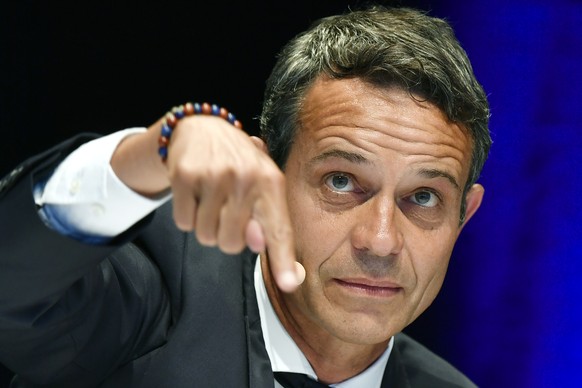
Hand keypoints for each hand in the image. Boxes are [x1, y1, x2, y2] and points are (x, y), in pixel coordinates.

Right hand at [112, 115, 303, 291]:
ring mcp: (214, 175)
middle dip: (226, 235)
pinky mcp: (184, 174)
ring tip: (211, 198)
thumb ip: (266, 220)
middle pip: (232, 244)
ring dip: (206, 226)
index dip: (284, 259)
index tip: (290, 284)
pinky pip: (184, 222)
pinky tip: (195, 192)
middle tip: (226, 209)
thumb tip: (259, 245)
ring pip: (206, 236)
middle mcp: (246, 177)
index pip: (279, 229)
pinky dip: (187, 214)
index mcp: (271, 182)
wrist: (201, 128)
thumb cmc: (238, 167)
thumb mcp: (260, 187)